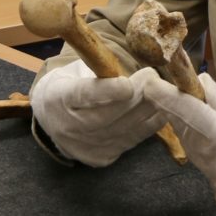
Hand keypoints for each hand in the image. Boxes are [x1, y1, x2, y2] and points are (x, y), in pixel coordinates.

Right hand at [30, 60, 164, 166]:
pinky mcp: (101, 158)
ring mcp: (85, 146)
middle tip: (153, 77)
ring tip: (162, 91)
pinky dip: (149, 125)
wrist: (52, 117)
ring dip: (147, 110)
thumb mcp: (74, 71)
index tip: (128, 84)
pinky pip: (130, 141)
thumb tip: (128, 58)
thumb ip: (97, 68)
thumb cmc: (70, 85)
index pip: (83, 96)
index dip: (107, 91)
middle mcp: (68, 127)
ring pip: (123, 129)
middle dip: (135, 97)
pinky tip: (161, 110)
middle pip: (107, 115)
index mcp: (58, 98)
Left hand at [143, 73, 215, 215]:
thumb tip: (200, 84)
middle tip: (166, 87)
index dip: (171, 99)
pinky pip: (209, 169)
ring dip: (191, 129)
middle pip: (191, 136)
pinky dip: (208, 151)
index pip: (197, 119)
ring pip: (197, 153)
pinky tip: (215, 139)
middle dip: (177, 111)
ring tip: (189, 108)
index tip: (151, 82)